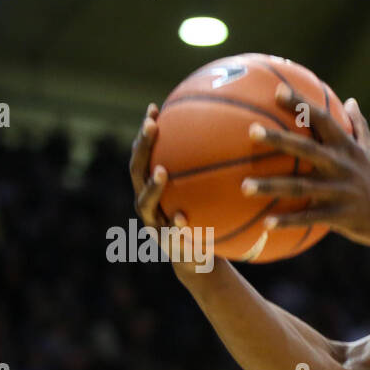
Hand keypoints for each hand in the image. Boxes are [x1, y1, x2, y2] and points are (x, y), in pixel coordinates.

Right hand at [129, 104, 221, 272]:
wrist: (199, 260)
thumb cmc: (202, 220)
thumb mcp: (204, 195)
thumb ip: (208, 174)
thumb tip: (233, 139)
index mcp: (152, 188)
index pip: (143, 154)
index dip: (145, 133)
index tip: (154, 108)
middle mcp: (147, 203)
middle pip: (136, 171)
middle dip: (143, 148)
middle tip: (153, 127)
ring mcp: (154, 224)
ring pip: (145, 202)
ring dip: (153, 187)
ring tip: (162, 172)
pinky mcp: (167, 244)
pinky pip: (170, 233)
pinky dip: (176, 225)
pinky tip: (183, 217)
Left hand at [242, 86, 369, 246]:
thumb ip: (358, 127)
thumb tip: (351, 100)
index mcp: (347, 148)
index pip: (323, 120)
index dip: (302, 105)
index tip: (278, 91)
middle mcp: (342, 167)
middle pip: (307, 150)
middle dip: (280, 139)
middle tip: (252, 131)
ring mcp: (341, 192)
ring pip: (302, 187)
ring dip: (272, 186)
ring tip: (245, 186)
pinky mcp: (341, 217)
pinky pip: (311, 219)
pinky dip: (289, 221)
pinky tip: (267, 224)